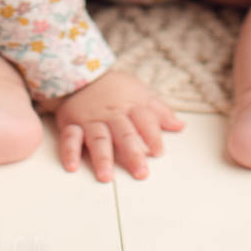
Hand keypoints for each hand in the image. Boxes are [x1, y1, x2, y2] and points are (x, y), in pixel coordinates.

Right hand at [50, 68, 184, 182]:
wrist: (81, 74)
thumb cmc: (115, 89)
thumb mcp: (140, 93)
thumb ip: (160, 111)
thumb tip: (180, 126)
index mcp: (130, 106)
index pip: (145, 120)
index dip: (152, 135)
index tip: (159, 152)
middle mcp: (111, 114)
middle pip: (123, 134)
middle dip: (132, 153)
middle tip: (140, 173)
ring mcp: (91, 119)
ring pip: (98, 138)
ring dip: (102, 157)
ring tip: (106, 177)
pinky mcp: (71, 123)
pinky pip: (69, 137)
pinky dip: (69, 152)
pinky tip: (72, 167)